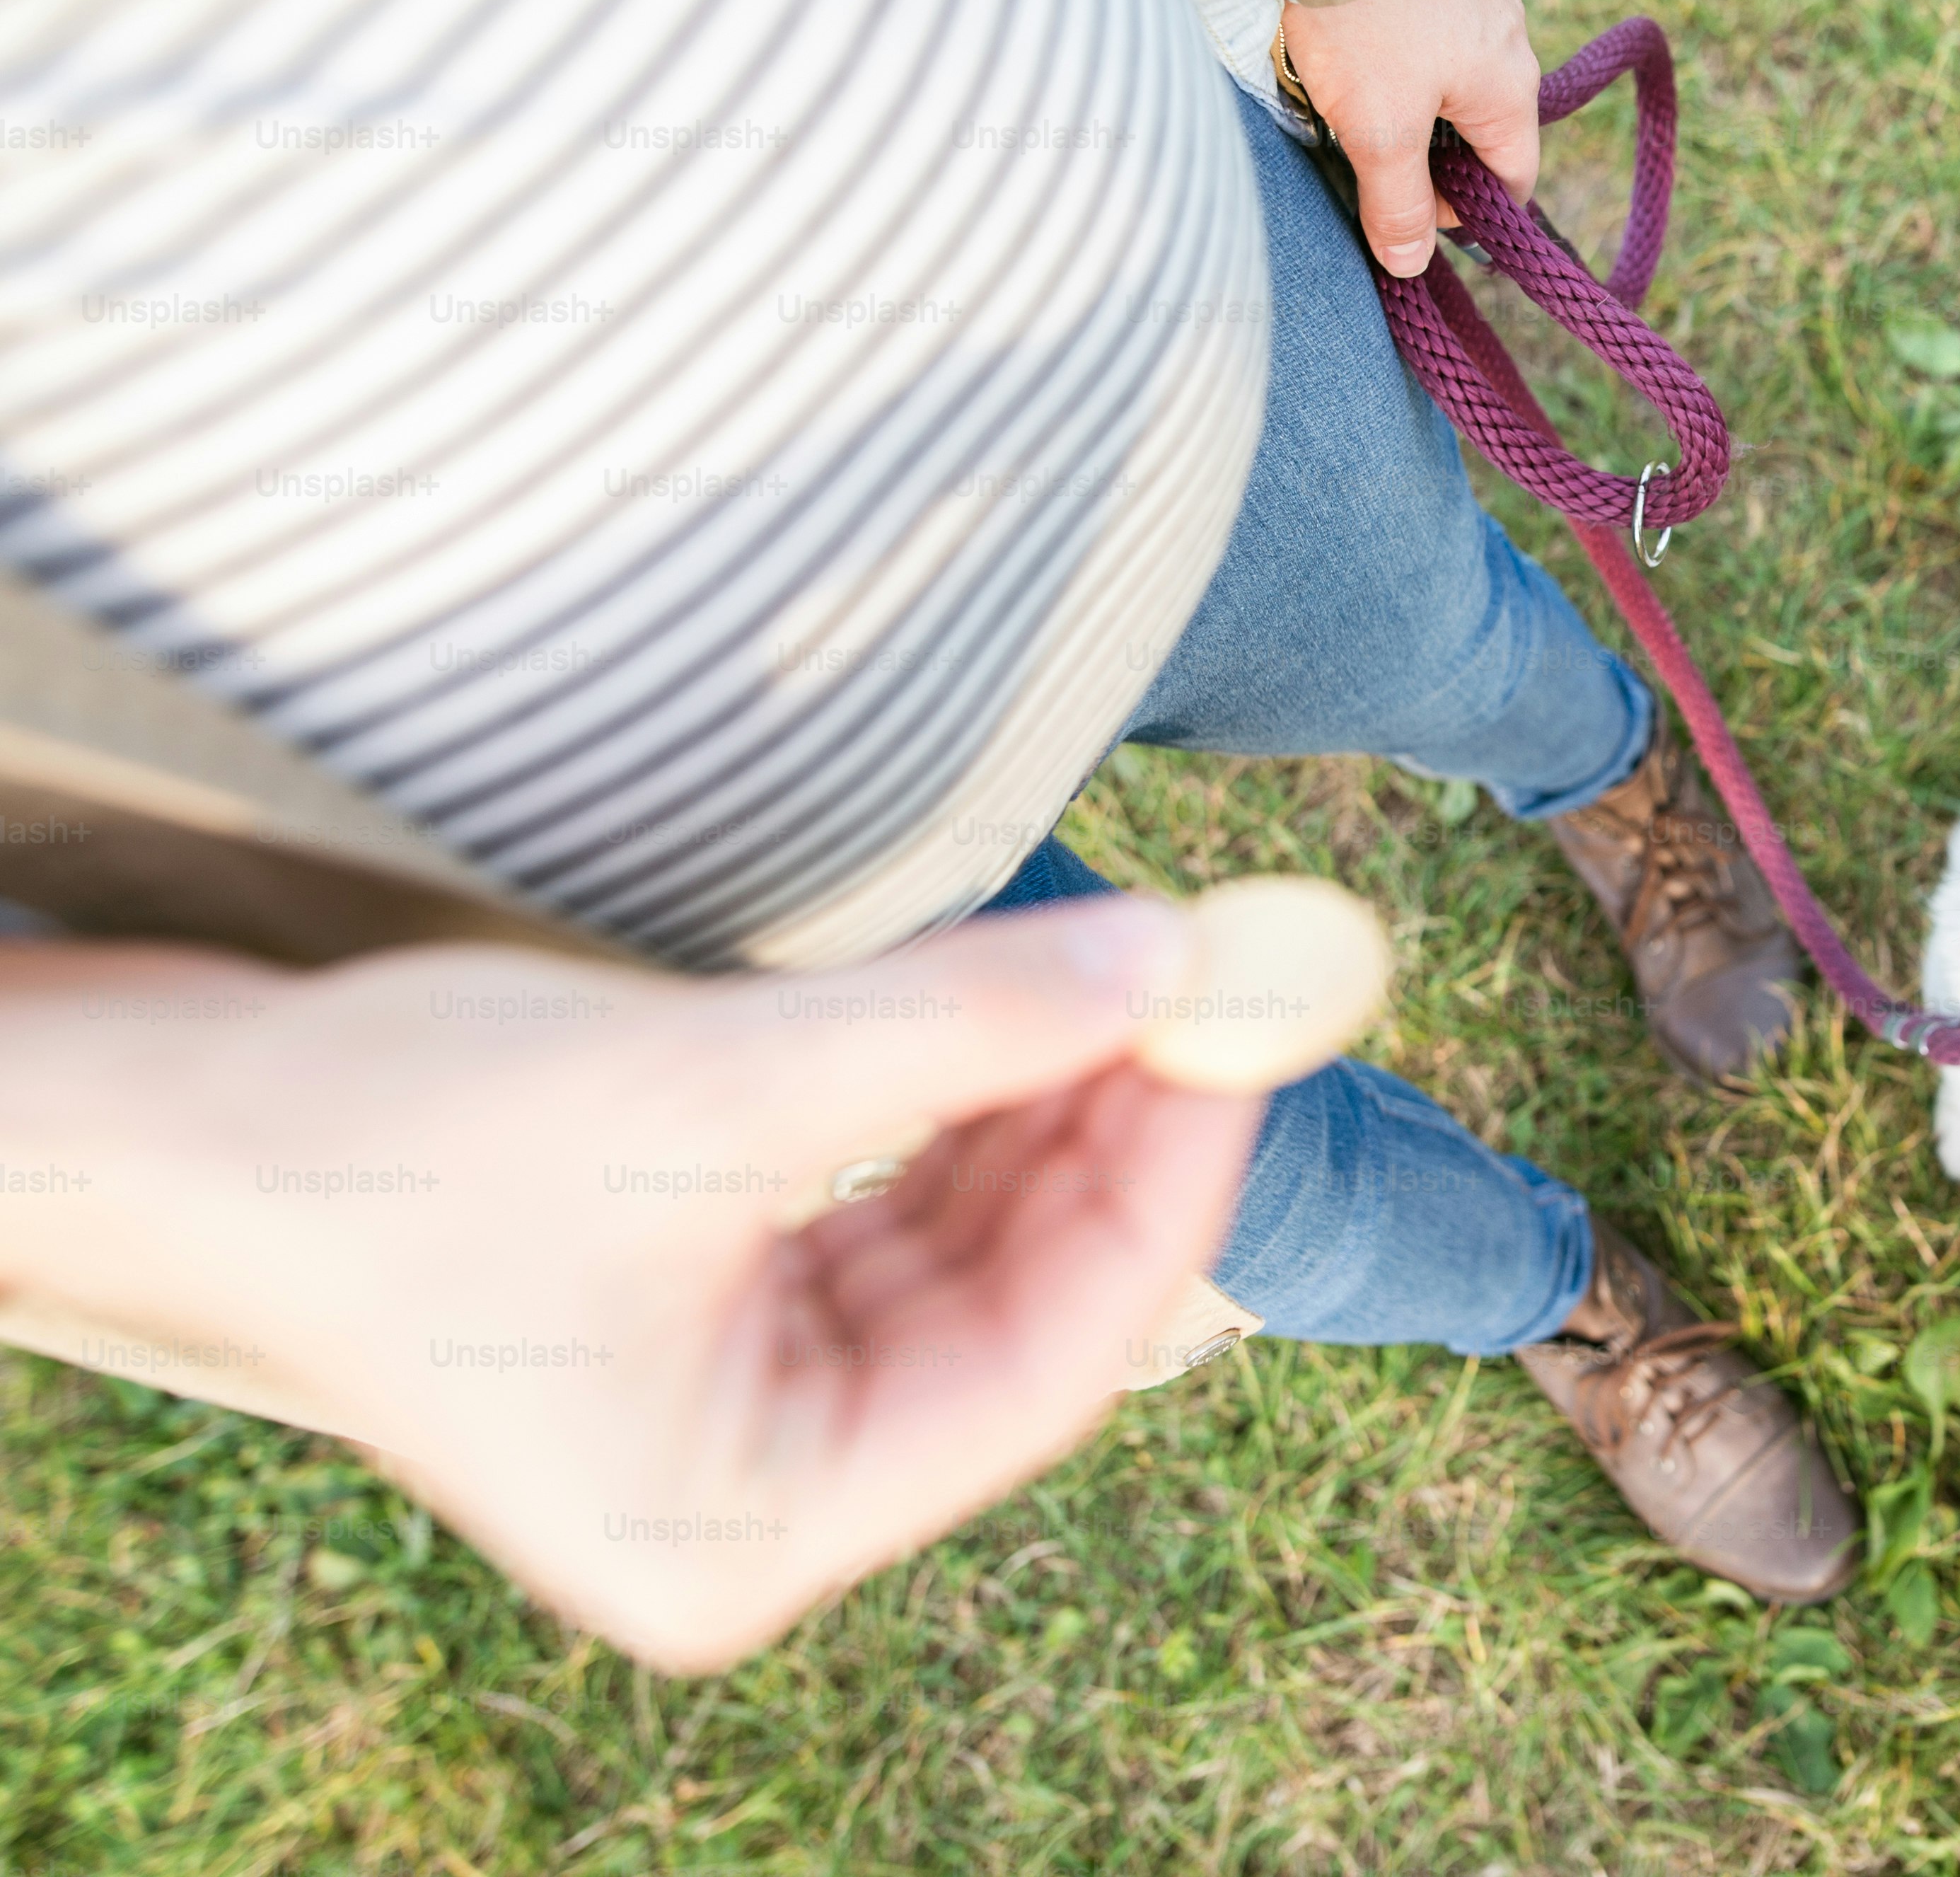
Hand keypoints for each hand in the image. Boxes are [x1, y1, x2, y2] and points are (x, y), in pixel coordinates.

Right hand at [0, 897, 1265, 1672]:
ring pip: (963, 1252)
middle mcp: (762, 1490)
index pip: (1048, 1367)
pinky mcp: (714, 1307)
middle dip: (1111, 1143)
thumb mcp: (712, 1090)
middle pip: (1020, 1310)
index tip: (1239, 1041)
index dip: (1161, 1195)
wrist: (190, 1124)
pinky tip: (1022, 1020)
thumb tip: (1170, 964)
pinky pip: (889, 1217)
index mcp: (753, 1526)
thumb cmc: (396, 1149)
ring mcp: (740, 1402)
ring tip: (1132, 980)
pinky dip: (959, 1117)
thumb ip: (954, 1030)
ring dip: (1044, 1115)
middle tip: (1209, 987)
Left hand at [1277, 0, 1540, 277]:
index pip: (1511, 180)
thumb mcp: (1379, 130)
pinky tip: (1351, 44)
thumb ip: (1398, 203)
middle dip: (1428, 155)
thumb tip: (1411, 266)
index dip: (1463, 213)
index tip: (1406, 216)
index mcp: (1512, 90)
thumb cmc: (1366, 21)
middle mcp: (1510, 39)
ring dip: (1408, 101)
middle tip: (1367, 157)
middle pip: (1480, 129)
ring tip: (1350, 96)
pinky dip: (1396, 53)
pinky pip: (1428, 31)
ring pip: (1451, 77)